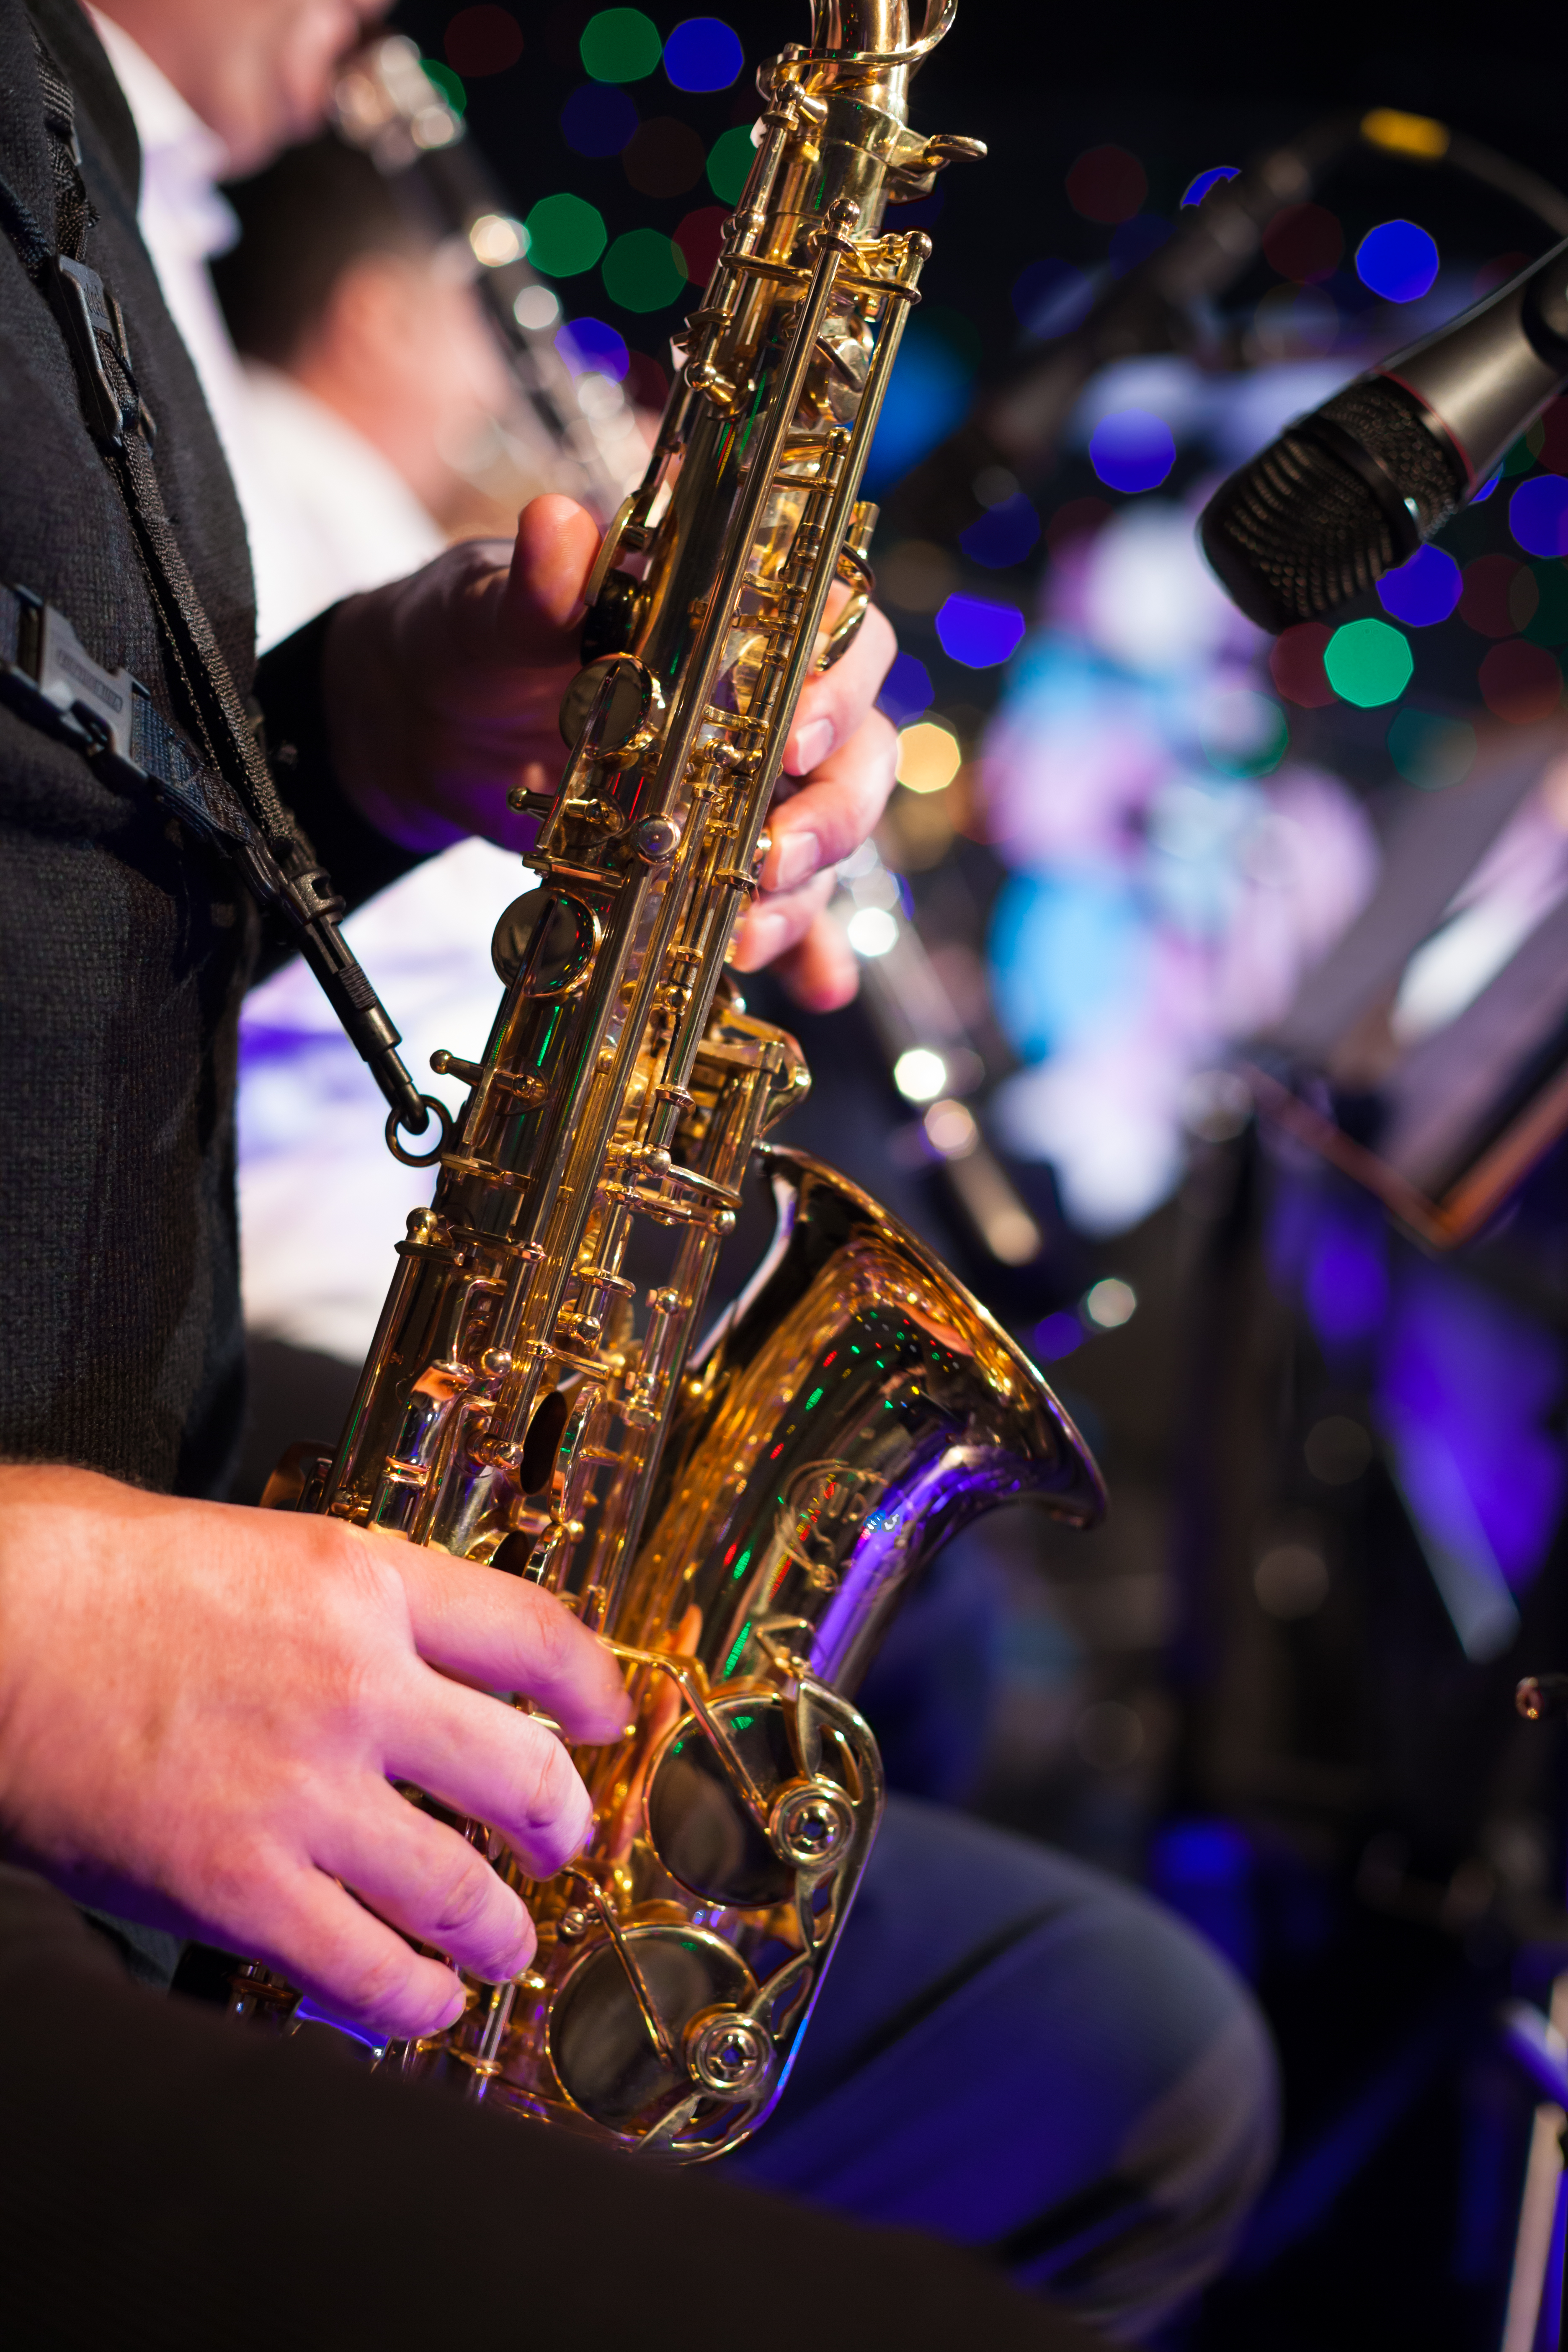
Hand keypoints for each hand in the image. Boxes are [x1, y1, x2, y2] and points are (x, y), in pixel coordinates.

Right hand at [0, 1467, 627, 2037]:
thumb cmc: (89, 1574)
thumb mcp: (250, 1542)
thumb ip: (336, 1594)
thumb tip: (390, 1639)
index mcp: (361, 1584)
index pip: (531, 1635)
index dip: (593, 1685)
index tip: (610, 1717)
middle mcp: (357, 1686)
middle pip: (523, 1775)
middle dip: (562, 1826)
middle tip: (562, 1845)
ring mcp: (302, 1793)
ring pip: (460, 1892)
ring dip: (498, 1933)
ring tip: (502, 1947)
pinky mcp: (238, 1888)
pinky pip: (362, 1970)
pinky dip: (407, 2000)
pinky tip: (419, 2004)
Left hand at [323, 495, 897, 1011]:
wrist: (423, 727)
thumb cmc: (472, 642)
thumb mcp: (488, 613)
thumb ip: (535, 584)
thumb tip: (558, 527)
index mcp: (737, 622)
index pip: (842, 637)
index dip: (839, 689)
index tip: (796, 738)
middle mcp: (766, 706)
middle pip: (858, 754)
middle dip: (832, 815)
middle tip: (771, 855)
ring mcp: (748, 790)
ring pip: (827, 841)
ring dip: (802, 895)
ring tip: (744, 935)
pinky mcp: (716, 860)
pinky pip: (788, 911)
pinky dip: (809, 952)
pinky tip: (813, 989)